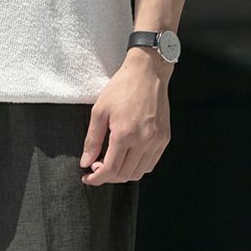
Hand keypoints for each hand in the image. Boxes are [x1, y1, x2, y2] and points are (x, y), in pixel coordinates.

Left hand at [80, 47, 172, 184]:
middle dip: (107, 177)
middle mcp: (143, 140)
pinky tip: (127, 158)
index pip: (110, 170)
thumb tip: (86, 162)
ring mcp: (156, 141)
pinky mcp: (164, 139)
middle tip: (97, 167)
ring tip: (111, 162)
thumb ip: (92, 140)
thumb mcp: (99, 111)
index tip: (88, 178)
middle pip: (124, 175)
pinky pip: (150, 164)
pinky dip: (137, 167)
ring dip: (122, 174)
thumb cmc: (122, 87)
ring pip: (138, 173)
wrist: (148, 72)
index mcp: (125, 134)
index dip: (96, 179)